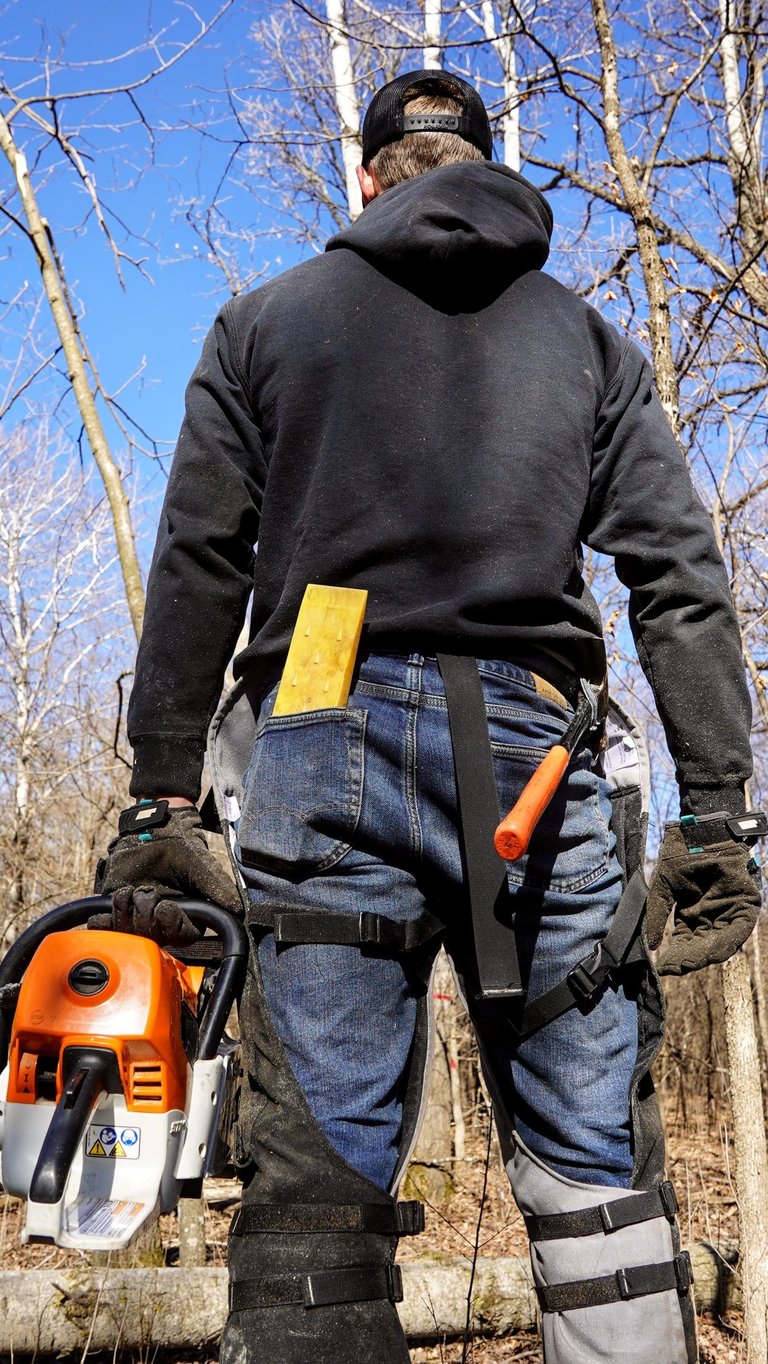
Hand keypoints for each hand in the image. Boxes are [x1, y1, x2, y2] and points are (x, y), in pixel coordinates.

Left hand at [91, 800, 243, 946]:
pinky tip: (100, 915)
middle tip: (145, 894)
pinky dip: (103, 922)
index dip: (173, 926)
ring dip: (126, 915)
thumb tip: (238, 910)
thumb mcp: (200, 864)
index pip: (183, 935)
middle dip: (146, 918)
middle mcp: (163, 919)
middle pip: (154, 937)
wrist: (152, 827)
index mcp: (187, 914)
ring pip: (131, 933)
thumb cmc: (181, 844)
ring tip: (128, 893)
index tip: (166, 908)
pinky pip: (109, 924)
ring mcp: (139, 914)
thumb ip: (216, 887)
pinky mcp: (119, 906)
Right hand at [647, 812, 762, 974]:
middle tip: (676, 968)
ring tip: (690, 963)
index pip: (684, 942)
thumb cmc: (680, 856)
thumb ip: (657, 916)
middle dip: (688, 959)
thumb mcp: (663, 888)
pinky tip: (712, 953)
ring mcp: (729, 912)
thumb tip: (651, 946)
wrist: (701, 833)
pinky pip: (739, 930)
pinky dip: (728, 942)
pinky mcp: (746, 905)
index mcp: (691, 915)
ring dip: (706, 955)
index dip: (674, 956)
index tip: (662, 967)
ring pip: (720, 942)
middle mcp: (711, 917)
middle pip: (701, 946)